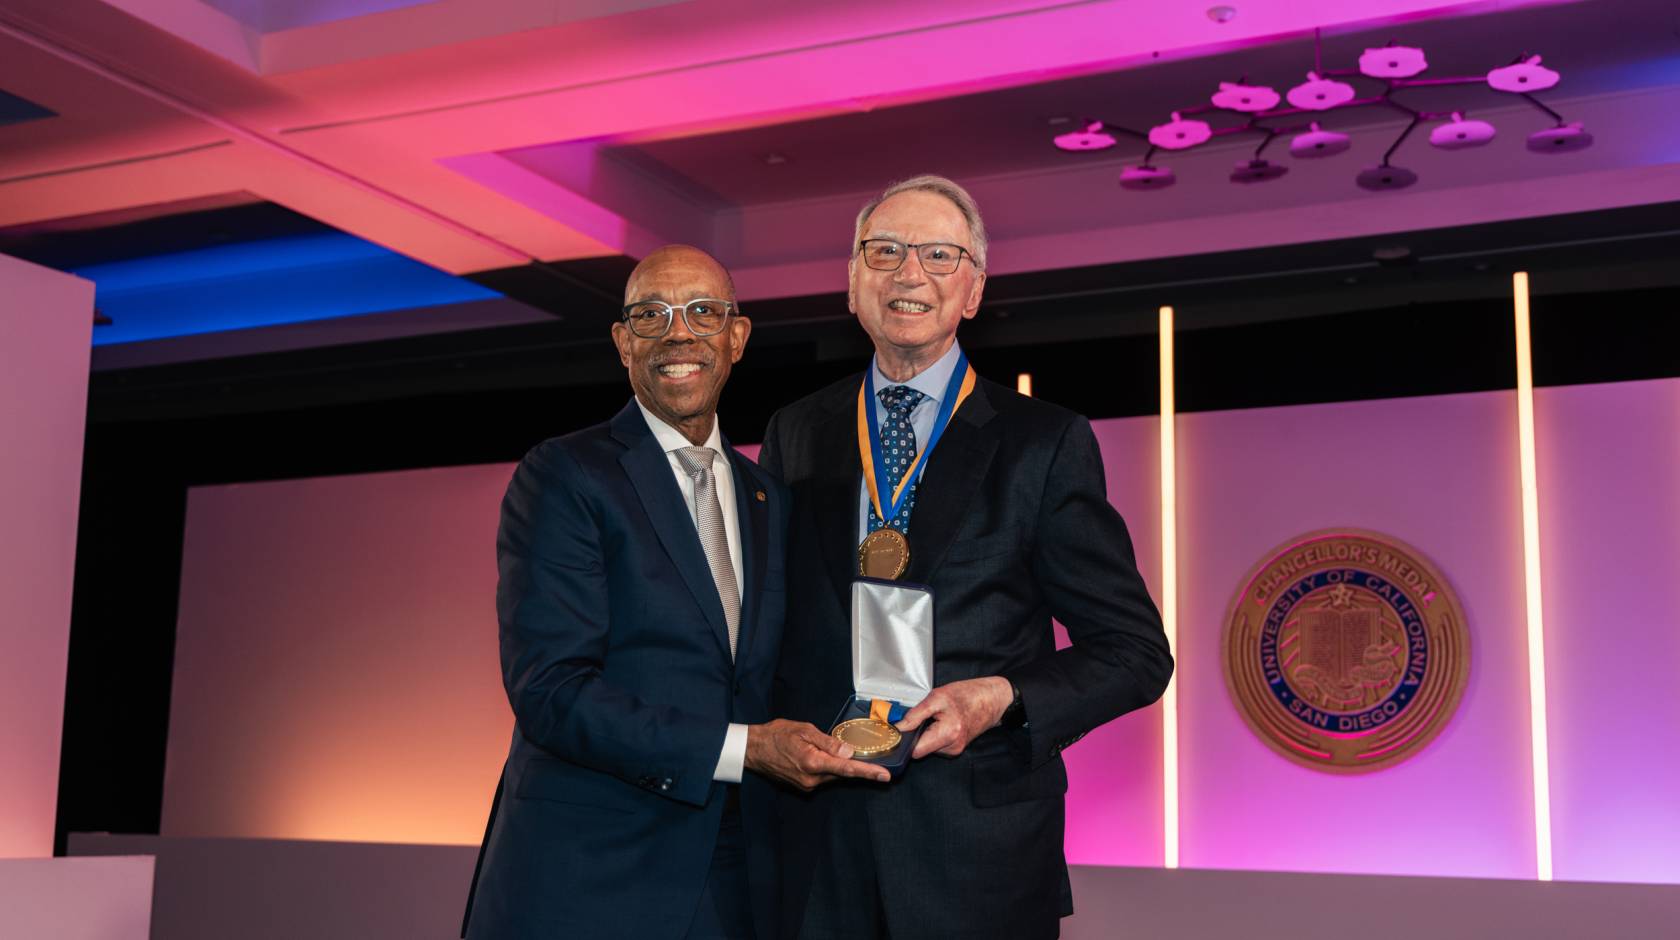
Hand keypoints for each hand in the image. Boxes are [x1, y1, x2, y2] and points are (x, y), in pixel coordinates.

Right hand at [745, 719, 890, 790]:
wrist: (753, 749)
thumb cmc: (776, 735)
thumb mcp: (804, 730)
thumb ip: (828, 742)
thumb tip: (849, 752)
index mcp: (813, 763)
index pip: (847, 769)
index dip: (868, 772)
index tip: (884, 776)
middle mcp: (811, 779)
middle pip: (842, 773)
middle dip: (856, 766)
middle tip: (867, 757)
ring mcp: (807, 785)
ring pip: (833, 775)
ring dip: (838, 764)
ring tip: (825, 748)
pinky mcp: (803, 786)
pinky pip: (823, 776)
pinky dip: (828, 767)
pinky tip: (820, 756)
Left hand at [896, 676, 1013, 758]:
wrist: (991, 699)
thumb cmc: (968, 695)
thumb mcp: (937, 697)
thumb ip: (915, 715)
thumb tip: (899, 728)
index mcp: (947, 734)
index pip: (916, 751)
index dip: (906, 741)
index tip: (901, 731)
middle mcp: (952, 747)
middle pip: (921, 749)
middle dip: (918, 734)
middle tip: (924, 717)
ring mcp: (955, 749)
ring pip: (928, 747)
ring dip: (927, 733)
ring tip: (937, 717)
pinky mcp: (957, 747)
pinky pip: (937, 744)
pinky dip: (935, 734)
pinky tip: (943, 722)